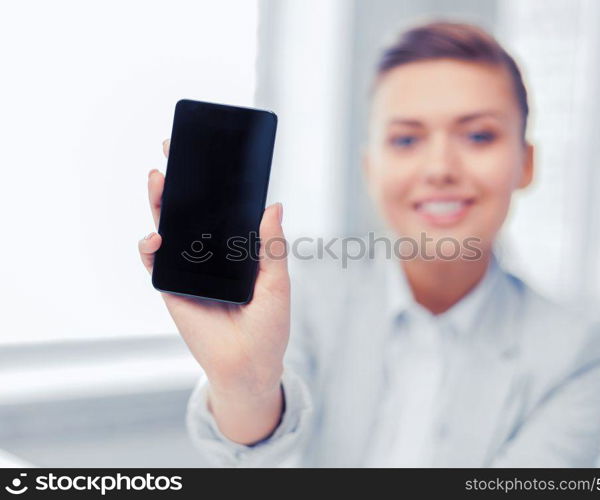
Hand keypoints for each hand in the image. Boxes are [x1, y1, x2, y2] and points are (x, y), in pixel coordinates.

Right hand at [138, 139, 289, 443]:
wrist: (249, 365)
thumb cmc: (269, 326)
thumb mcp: (277, 283)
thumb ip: (272, 247)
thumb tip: (275, 205)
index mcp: (237, 249)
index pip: (222, 209)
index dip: (215, 183)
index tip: (212, 153)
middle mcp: (210, 253)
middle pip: (191, 211)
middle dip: (181, 181)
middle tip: (174, 148)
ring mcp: (189, 268)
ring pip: (169, 229)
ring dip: (160, 204)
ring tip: (158, 178)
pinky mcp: (172, 287)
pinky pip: (155, 263)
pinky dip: (150, 248)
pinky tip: (156, 237)